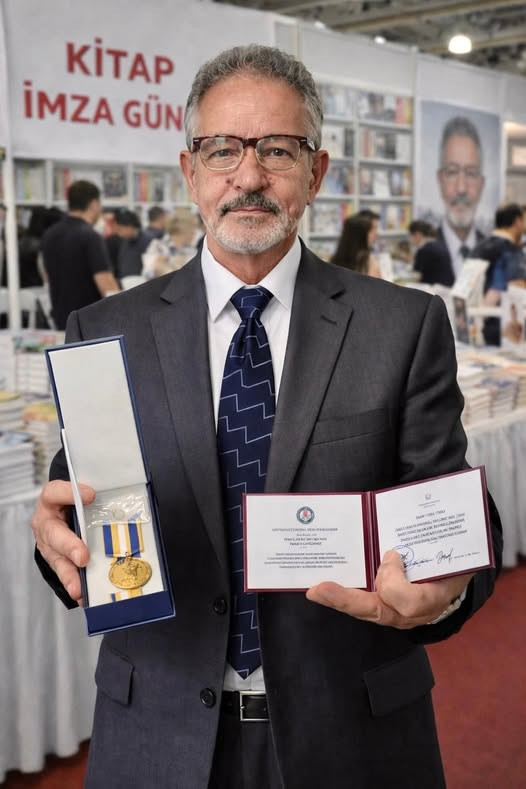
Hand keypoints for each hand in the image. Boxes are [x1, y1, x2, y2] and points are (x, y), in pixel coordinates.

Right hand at [31, 480, 93, 605]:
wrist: (60, 511)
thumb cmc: (75, 501)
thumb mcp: (82, 493)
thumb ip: (98, 494)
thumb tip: (128, 498)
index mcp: (52, 499)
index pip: (55, 492)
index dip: (69, 493)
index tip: (91, 496)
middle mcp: (47, 522)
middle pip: (54, 533)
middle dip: (69, 546)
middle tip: (82, 557)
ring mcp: (49, 543)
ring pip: (57, 559)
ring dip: (69, 574)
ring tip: (78, 588)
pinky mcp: (55, 559)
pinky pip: (64, 573)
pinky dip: (74, 584)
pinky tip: (83, 595)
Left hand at [306, 550, 472, 628]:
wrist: (458, 577)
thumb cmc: (454, 559)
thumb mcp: (453, 552)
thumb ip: (432, 542)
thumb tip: (401, 528)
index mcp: (435, 595)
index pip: (411, 601)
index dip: (395, 579)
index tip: (391, 553)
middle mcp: (415, 612)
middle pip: (377, 611)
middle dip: (346, 600)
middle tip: (318, 589)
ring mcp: (399, 615)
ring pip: (366, 611)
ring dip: (340, 601)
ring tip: (315, 591)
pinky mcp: (386, 610)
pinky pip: (363, 607)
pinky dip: (343, 598)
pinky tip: (322, 590)